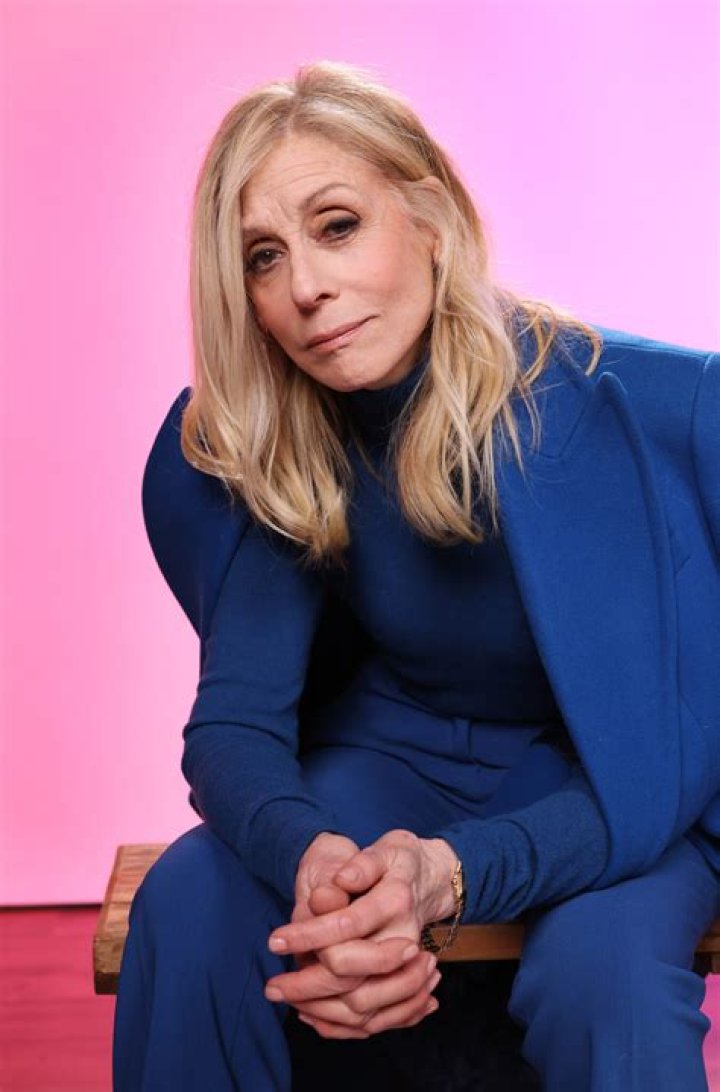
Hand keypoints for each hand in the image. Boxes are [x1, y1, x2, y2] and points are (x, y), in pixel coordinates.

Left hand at [265, 829, 457, 1036]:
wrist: (431, 880)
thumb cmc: (399, 862)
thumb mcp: (383, 850)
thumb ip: (363, 865)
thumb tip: (341, 880)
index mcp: (396, 902)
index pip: (348, 927)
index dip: (309, 935)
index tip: (275, 940)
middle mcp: (404, 941)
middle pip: (355, 979)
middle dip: (308, 985)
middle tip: (271, 985)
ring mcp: (407, 968)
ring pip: (364, 1008)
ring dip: (319, 1009)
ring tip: (284, 998)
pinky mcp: (404, 984)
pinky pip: (375, 1019)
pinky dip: (341, 1024)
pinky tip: (310, 1013)